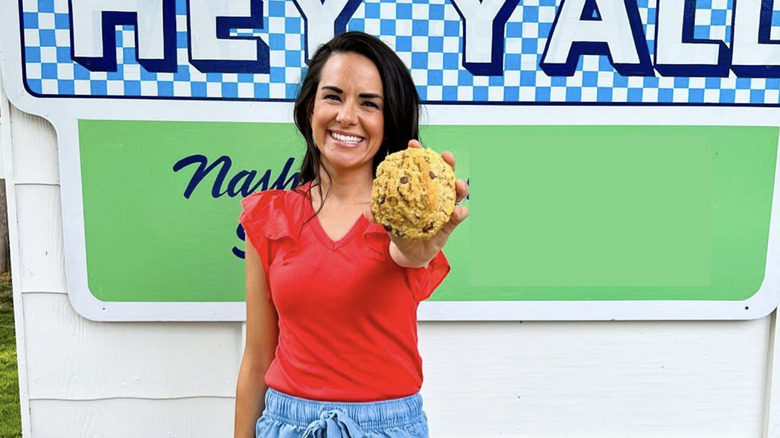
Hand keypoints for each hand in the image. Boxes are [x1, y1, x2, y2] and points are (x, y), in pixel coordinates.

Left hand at [365, 139, 469, 267]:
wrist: (409, 252)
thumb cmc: (400, 230)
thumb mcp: (388, 221)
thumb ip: (379, 215)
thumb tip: (367, 212)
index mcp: (419, 189)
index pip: (419, 168)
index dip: (418, 154)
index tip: (413, 144)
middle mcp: (434, 195)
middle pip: (443, 174)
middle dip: (447, 162)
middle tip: (446, 155)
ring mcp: (444, 208)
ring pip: (456, 193)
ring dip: (459, 186)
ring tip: (458, 184)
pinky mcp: (450, 223)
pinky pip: (458, 216)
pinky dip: (460, 212)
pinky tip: (457, 211)